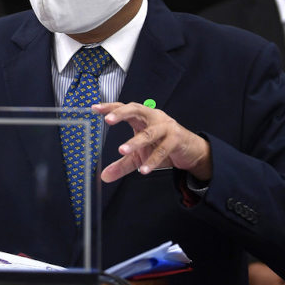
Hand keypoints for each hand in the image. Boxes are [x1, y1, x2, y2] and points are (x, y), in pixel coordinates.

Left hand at [95, 102, 212, 182]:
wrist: (190, 150)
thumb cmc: (162, 146)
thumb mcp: (139, 156)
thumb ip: (121, 164)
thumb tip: (104, 176)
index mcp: (142, 117)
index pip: (124, 108)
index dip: (110, 107)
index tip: (95, 108)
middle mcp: (153, 117)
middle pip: (136, 109)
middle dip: (121, 113)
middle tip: (108, 119)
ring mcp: (166, 126)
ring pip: (149, 132)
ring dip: (135, 141)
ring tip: (122, 150)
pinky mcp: (176, 139)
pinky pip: (163, 149)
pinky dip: (153, 160)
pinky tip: (144, 169)